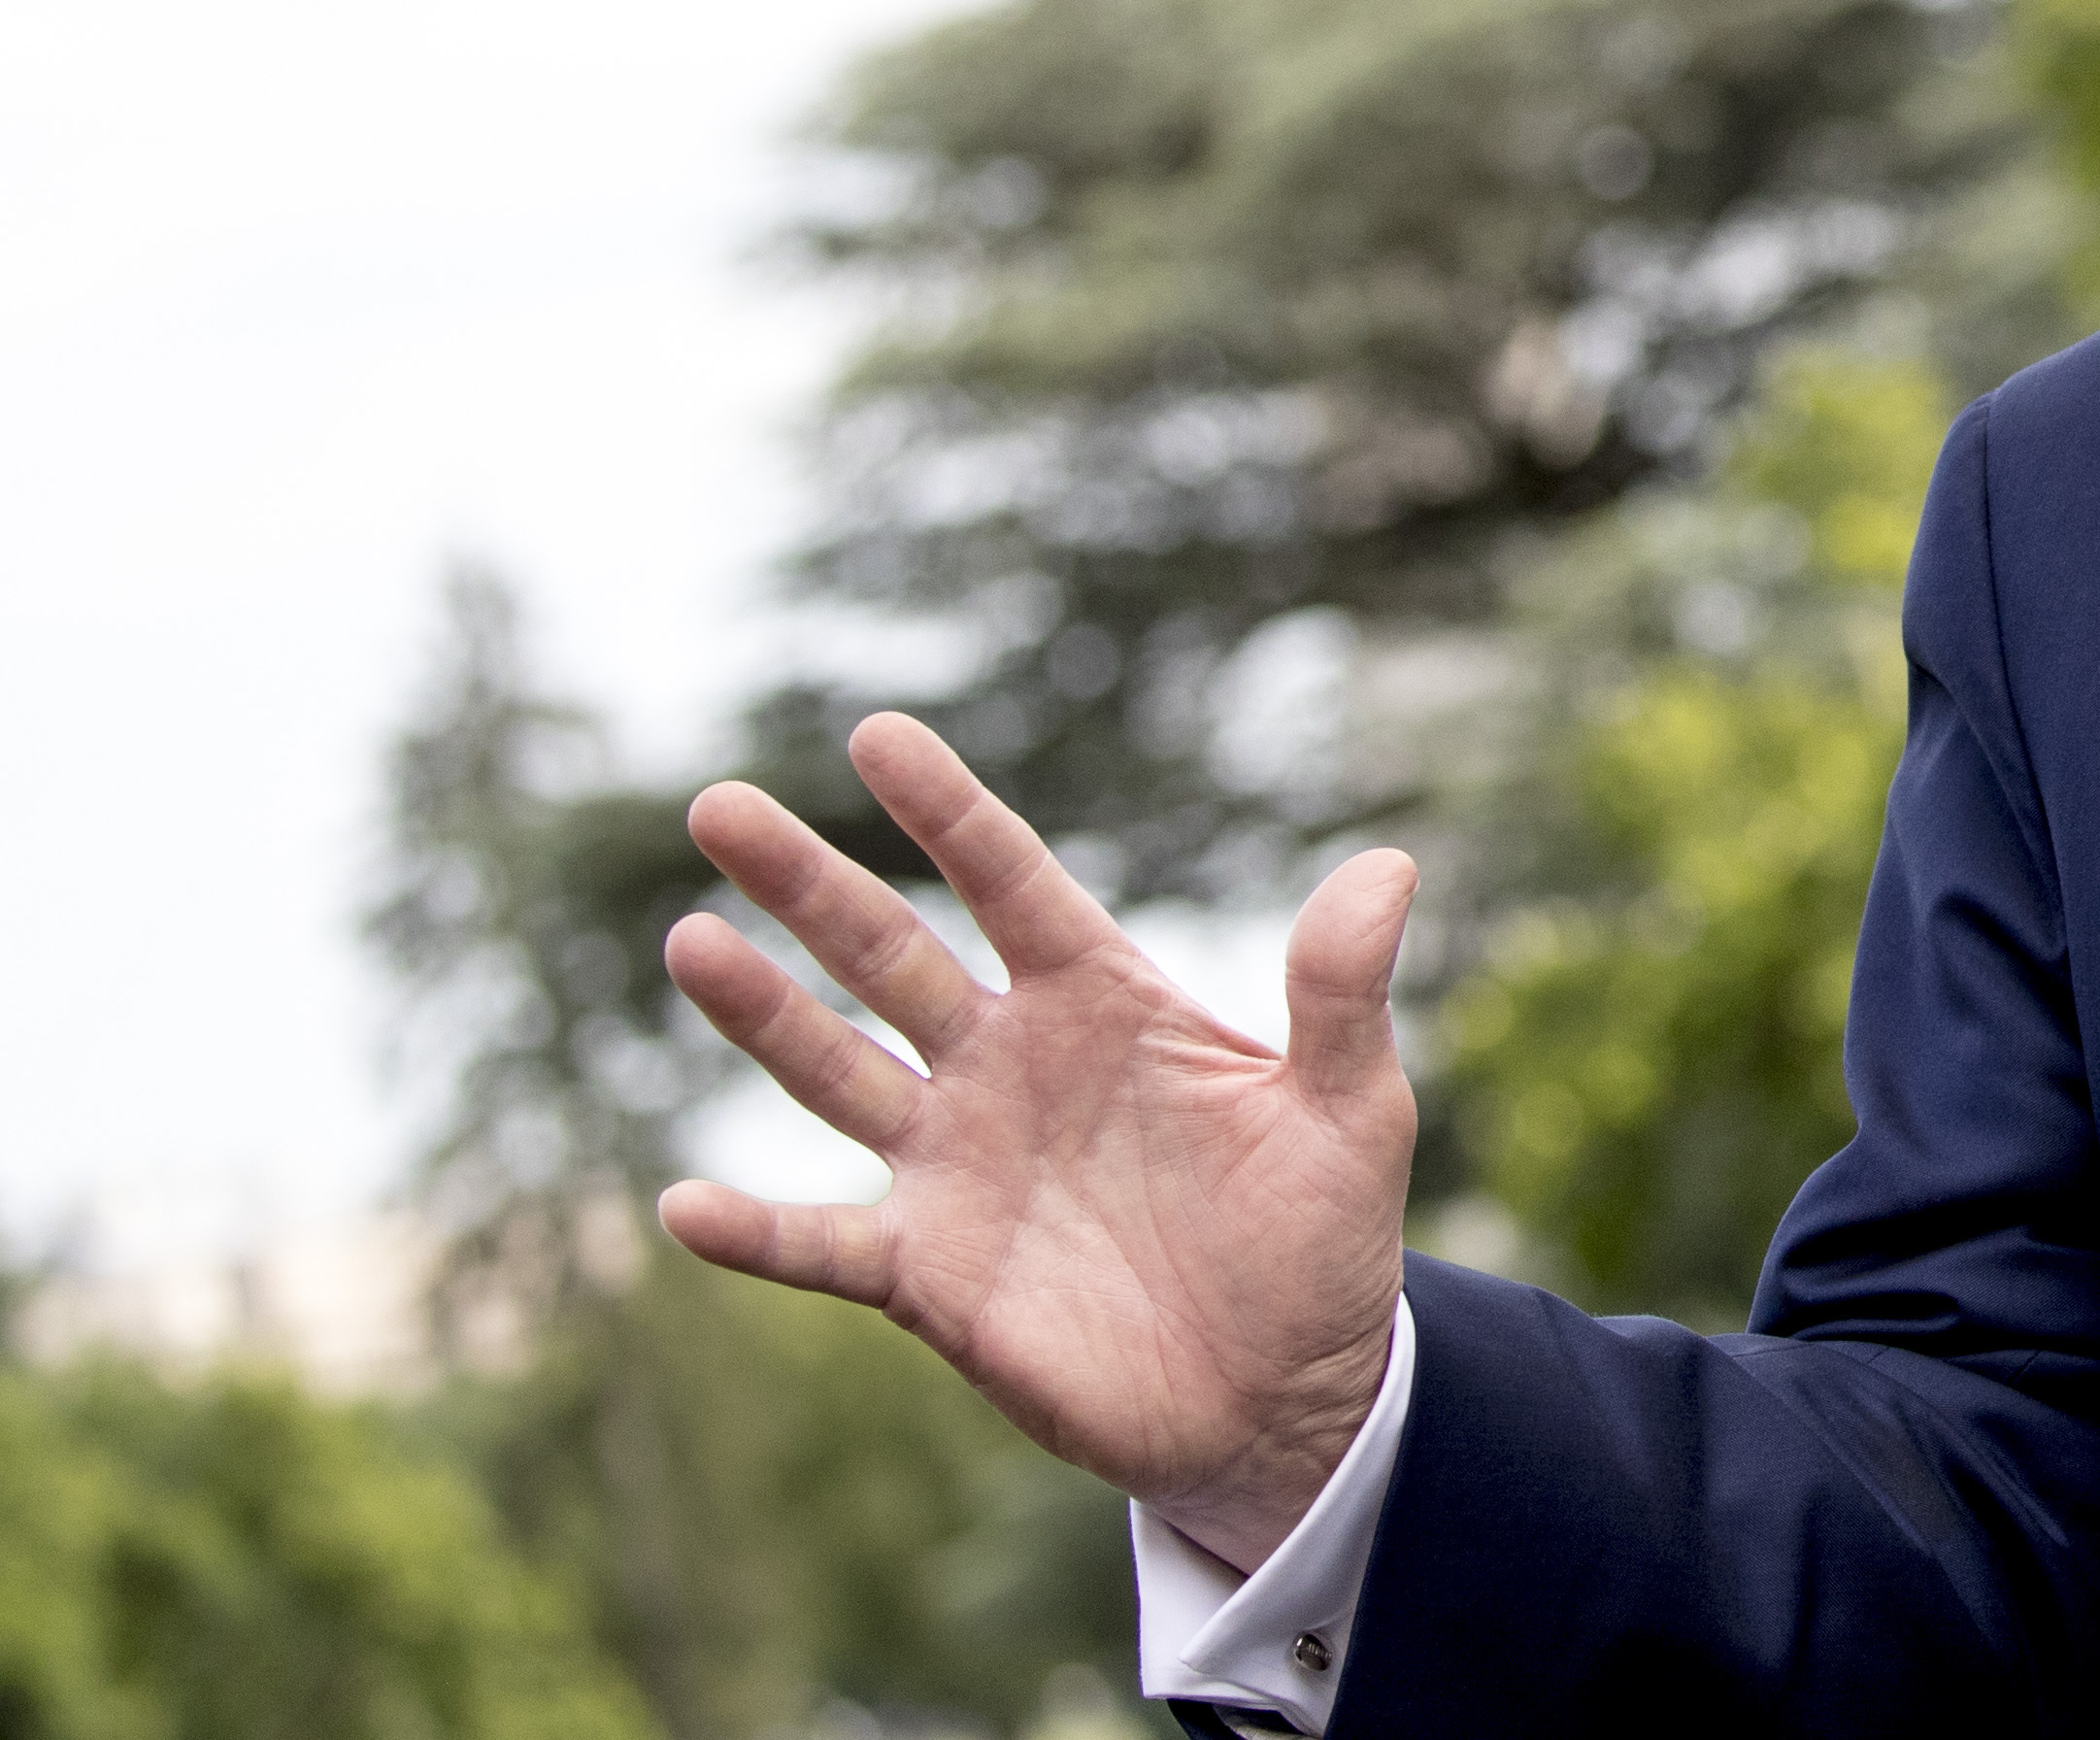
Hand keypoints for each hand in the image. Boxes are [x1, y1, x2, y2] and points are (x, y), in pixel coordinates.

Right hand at [656, 712, 1418, 1570]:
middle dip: (807, 883)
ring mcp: (959, 1166)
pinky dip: (754, 1232)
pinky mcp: (930, 1277)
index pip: (1011, 882)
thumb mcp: (1354, 1108)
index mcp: (1103, 1002)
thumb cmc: (1322, 1236)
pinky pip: (823, 1246)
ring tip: (690, 941)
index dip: (947, 811)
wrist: (1288, 1394)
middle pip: (891, 954)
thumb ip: (1343, 992)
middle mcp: (1010, 1066)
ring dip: (763, 1014)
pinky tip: (682, 1205)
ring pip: (837, 1070)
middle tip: (717, 804)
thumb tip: (1388, 865)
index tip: (875, 733)